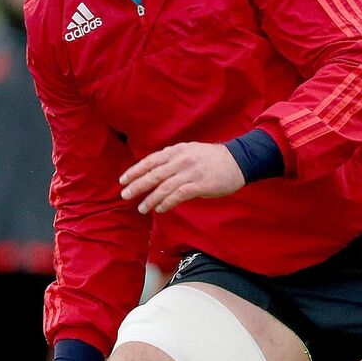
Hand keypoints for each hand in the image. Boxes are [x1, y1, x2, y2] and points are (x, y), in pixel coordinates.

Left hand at [119, 142, 245, 214]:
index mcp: (176, 151)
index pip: (150, 161)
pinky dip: (167, 203)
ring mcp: (190, 172)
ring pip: (164, 187)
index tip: (123, 180)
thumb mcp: (189, 151)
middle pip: (154, 174)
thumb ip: (172, 160)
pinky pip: (178, 195)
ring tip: (141, 208)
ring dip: (150, 199)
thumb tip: (155, 172)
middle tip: (125, 195)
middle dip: (137, 185)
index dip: (135, 170)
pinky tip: (160, 209)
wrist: (238, 160)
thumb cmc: (212, 158)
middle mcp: (181, 160)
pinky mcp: (200, 185)